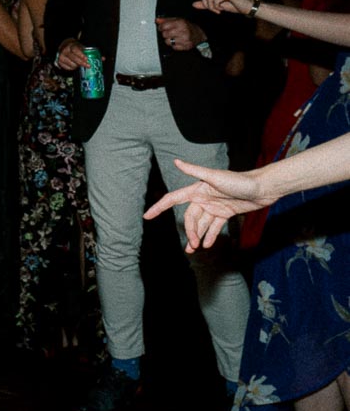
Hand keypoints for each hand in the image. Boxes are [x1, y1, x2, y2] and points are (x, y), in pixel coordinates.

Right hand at [55, 38, 89, 70]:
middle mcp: (64, 51)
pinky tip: (75, 66)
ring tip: (80, 65)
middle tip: (88, 65)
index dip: (81, 55)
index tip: (86, 59)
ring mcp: (61, 57)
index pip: (75, 50)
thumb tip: (91, 58)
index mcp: (70, 45)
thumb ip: (83, 51)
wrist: (64, 46)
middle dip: (81, 63)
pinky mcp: (59, 62)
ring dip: (77, 66)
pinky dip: (73, 68)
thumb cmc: (73, 47)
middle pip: (73, 58)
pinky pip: (68, 68)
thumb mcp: (79, 46)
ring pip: (71, 64)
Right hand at [144, 158, 266, 252]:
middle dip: (189, 231)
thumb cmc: (240, 181)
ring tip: (195, 249)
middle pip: (190, 217)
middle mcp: (204, 198)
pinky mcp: (226, 213)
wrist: (263, 189)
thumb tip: (176, 161)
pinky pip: (214, 226)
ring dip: (197, 235)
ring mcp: (215, 206)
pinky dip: (210, 235)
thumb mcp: (215, 177)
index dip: (159, 207)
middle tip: (192, 245)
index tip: (147, 216)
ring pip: (201, 223)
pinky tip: (207, 244)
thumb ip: (194, 170)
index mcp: (197, 189)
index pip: (173, 199)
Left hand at [156, 17, 203, 50]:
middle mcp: (182, 31)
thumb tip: (157, 20)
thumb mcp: (178, 20)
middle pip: (165, 34)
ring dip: (169, 40)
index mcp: (180, 23)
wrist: (199, 34)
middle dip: (165, 34)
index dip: (161, 27)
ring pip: (167, 42)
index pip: (164, 26)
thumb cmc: (188, 27)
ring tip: (173, 37)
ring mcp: (184, 40)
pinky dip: (174, 45)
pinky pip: (173, 47)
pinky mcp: (185, 47)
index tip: (162, 28)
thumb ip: (166, 20)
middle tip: (169, 32)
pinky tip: (177, 41)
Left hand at [184, 0, 253, 15]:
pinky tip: (221, 10)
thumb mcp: (217, 5)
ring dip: (211, 7)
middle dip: (205, 4)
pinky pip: (215, 1)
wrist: (247, 7)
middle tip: (212, 10)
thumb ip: (206, 4)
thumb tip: (193, 4)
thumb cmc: (233, 5)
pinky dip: (216, 7)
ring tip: (217, 11)